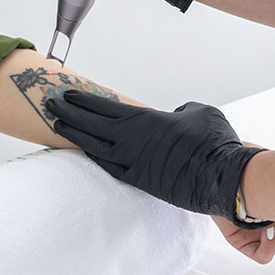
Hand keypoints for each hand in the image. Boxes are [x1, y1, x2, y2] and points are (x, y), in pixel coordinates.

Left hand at [46, 91, 270, 228]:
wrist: (223, 176)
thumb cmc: (213, 141)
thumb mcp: (198, 111)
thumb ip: (181, 110)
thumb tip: (176, 115)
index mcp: (144, 120)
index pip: (105, 107)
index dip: (84, 100)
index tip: (68, 93)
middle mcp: (132, 141)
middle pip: (92, 125)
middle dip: (69, 112)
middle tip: (50, 104)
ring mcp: (134, 163)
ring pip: (94, 146)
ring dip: (74, 134)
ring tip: (57, 124)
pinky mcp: (140, 181)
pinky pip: (109, 167)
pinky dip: (94, 158)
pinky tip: (84, 152)